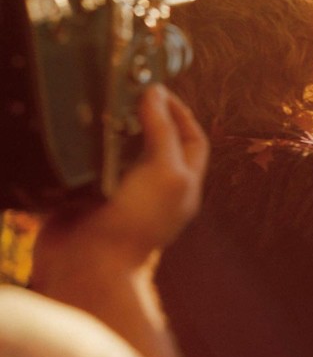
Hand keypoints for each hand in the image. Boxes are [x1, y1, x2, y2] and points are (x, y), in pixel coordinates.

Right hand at [32, 85, 208, 278]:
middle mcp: (153, 186)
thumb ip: (163, 131)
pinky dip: (83, 146)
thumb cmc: (136, 224)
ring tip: (100, 106)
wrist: (88, 267)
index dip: (180, 112)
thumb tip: (156, 92)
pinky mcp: (86, 194)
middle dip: (142, 115)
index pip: (192, 139)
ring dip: (110, 128)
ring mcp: (119, 191)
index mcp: (181, 182)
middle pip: (154, 140)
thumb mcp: (165, 172)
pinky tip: (77, 130)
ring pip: (118, 148)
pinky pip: (87, 162)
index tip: (158, 88)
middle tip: (123, 92)